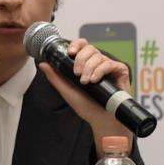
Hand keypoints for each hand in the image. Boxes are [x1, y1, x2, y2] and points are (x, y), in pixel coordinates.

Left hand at [39, 39, 132, 156]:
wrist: (101, 119)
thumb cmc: (87, 107)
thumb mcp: (67, 91)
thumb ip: (56, 77)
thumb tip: (43, 64)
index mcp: (86, 64)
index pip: (83, 46)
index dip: (76, 45)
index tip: (70, 53)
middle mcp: (98, 63)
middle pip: (90, 49)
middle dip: (81, 60)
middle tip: (77, 74)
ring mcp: (109, 66)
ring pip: (99, 56)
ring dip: (90, 68)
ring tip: (87, 82)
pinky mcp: (120, 71)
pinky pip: (110, 64)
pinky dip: (101, 70)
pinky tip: (95, 80)